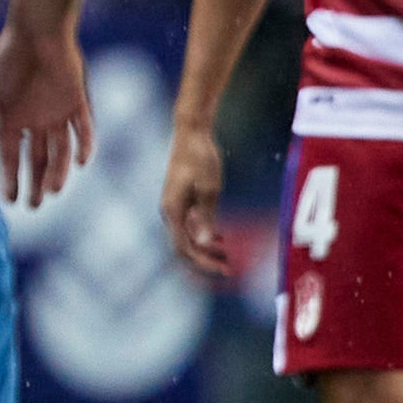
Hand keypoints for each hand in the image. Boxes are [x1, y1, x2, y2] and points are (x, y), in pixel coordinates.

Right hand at [0, 20, 95, 206]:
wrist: (35, 30)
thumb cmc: (9, 59)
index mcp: (13, 120)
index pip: (11, 157)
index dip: (10, 179)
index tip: (9, 200)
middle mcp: (36, 120)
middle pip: (38, 159)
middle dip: (35, 183)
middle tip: (34, 205)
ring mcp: (57, 113)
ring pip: (60, 150)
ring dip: (57, 171)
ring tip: (53, 191)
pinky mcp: (77, 101)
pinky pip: (84, 128)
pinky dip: (84, 145)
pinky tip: (81, 163)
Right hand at [159, 122, 235, 278]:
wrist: (191, 133)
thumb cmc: (200, 157)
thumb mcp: (209, 189)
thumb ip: (206, 217)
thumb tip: (205, 243)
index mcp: (173, 210)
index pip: (184, 247)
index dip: (203, 262)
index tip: (224, 269)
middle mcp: (171, 211)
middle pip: (185, 246)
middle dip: (206, 260)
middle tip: (231, 269)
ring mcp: (175, 206)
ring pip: (189, 237)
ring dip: (208, 249)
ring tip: (230, 257)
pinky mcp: (182, 200)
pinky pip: (192, 225)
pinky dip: (206, 234)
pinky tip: (224, 238)